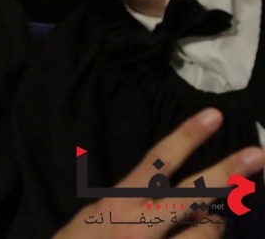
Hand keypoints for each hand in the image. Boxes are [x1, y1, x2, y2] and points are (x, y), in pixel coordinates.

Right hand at [54, 108, 264, 237]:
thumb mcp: (95, 220)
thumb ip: (129, 206)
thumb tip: (178, 203)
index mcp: (118, 205)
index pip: (156, 164)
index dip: (186, 138)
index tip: (212, 116)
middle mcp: (140, 225)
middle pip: (192, 194)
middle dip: (226, 173)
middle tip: (257, 154)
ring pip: (207, 230)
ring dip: (212, 225)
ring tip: (204, 223)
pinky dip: (202, 238)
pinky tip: (194, 236)